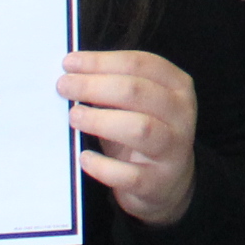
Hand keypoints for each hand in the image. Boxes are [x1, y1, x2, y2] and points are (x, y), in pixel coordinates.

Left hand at [60, 50, 198, 226]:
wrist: (169, 182)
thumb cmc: (144, 133)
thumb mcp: (139, 105)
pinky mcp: (158, 181)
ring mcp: (173, 149)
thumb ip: (114, 87)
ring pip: (139, 128)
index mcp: (177, 86)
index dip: (102, 61)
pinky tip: (84, 158)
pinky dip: (103, 166)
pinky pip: (129, 174)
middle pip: (136, 91)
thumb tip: (72, 75)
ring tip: (74, 116)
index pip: (140, 64)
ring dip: (100, 120)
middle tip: (64, 87)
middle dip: (94, 86)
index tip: (69, 63)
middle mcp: (180, 114)